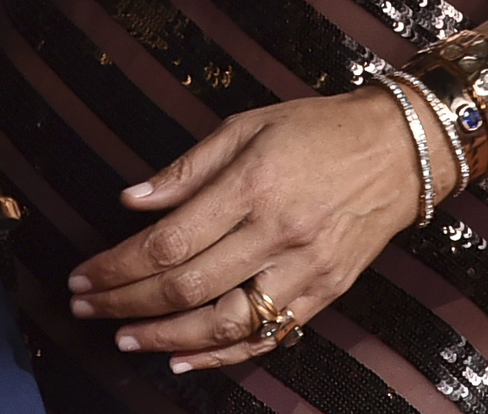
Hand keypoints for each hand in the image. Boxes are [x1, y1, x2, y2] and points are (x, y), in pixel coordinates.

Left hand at [67, 89, 422, 372]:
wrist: (403, 149)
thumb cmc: (320, 129)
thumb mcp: (247, 125)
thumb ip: (187, 168)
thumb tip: (132, 200)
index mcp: (253, 186)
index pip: (169, 242)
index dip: (118, 265)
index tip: (84, 275)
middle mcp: (277, 234)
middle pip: (187, 287)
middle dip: (126, 303)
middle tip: (86, 308)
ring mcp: (304, 270)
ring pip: (225, 323)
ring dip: (166, 339)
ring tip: (125, 340)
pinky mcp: (325, 293)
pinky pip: (267, 337)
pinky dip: (222, 356)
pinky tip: (183, 361)